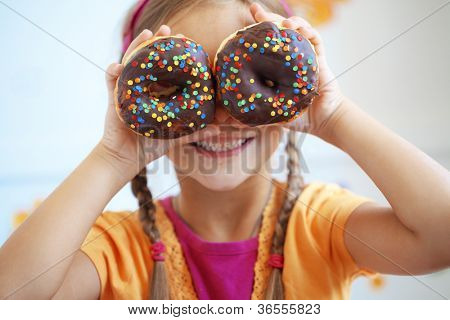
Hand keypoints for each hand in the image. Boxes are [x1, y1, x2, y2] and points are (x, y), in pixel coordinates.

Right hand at [98, 26, 218, 180]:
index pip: (164, 67)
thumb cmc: (150, 146)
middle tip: (167, 30)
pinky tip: (118, 66)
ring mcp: (127, 90)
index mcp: (156, 93)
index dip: (173, 53)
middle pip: (147, 59)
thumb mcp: (175, 136)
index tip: (185, 41)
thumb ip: (194, 131)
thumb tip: (218, 128)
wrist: (126, 159)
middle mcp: (142, 87)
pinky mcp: (113, 98)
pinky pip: (110, 81)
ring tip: (147, 34)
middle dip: (156, 42)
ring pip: (130, 62)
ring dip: (137, 47)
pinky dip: (112, 72)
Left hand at [250, 3, 344, 137]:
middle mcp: (289, 58)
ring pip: (297, 30)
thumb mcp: (267, 112)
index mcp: (276, 67)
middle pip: (279, 32)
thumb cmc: (296, 117)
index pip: (264, 45)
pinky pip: (315, 39)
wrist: (321, 121)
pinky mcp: (319, 58)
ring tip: (284, 23)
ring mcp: (305, 56)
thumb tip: (220, 118)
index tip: (241, 23)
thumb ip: (247, 112)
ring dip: (290, 22)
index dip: (253, 33)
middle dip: (267, 18)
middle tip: (255, 10)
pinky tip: (300, 29)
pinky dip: (308, 31)